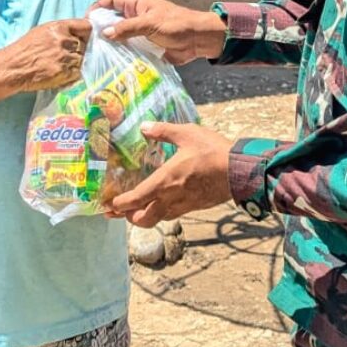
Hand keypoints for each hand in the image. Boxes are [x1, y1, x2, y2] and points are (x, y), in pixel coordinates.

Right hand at [1, 18, 91, 93]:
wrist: (13, 68)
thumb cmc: (25, 49)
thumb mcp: (42, 31)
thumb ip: (62, 30)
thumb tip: (79, 33)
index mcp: (59, 27)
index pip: (86, 26)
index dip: (87, 32)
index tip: (86, 37)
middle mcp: (64, 40)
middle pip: (85, 44)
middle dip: (79, 49)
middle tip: (67, 55)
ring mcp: (65, 57)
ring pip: (83, 59)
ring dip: (76, 62)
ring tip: (61, 64)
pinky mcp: (65, 72)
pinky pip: (78, 72)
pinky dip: (73, 73)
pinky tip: (62, 72)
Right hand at [91, 0, 226, 63]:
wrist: (198, 40)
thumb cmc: (177, 25)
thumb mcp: (150, 23)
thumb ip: (127, 28)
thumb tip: (105, 33)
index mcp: (135, 3)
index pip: (109, 0)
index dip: (96, 8)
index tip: (86, 22)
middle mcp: (134, 15)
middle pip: (110, 19)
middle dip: (100, 28)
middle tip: (88, 42)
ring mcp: (138, 31)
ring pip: (117, 35)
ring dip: (109, 43)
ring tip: (96, 54)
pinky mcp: (143, 45)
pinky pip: (127, 48)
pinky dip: (119, 53)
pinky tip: (111, 62)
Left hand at [104, 122, 232, 227]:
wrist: (238, 171)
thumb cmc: (211, 151)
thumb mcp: (186, 134)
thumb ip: (163, 131)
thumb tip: (144, 127)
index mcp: (163, 182)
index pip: (134, 200)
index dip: (118, 205)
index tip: (108, 205)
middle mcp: (170, 199)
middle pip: (143, 219)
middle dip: (129, 217)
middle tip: (121, 211)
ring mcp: (183, 206)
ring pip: (158, 219)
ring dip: (145, 217)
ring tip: (139, 209)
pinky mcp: (195, 207)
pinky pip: (173, 215)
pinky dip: (162, 213)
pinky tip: (163, 203)